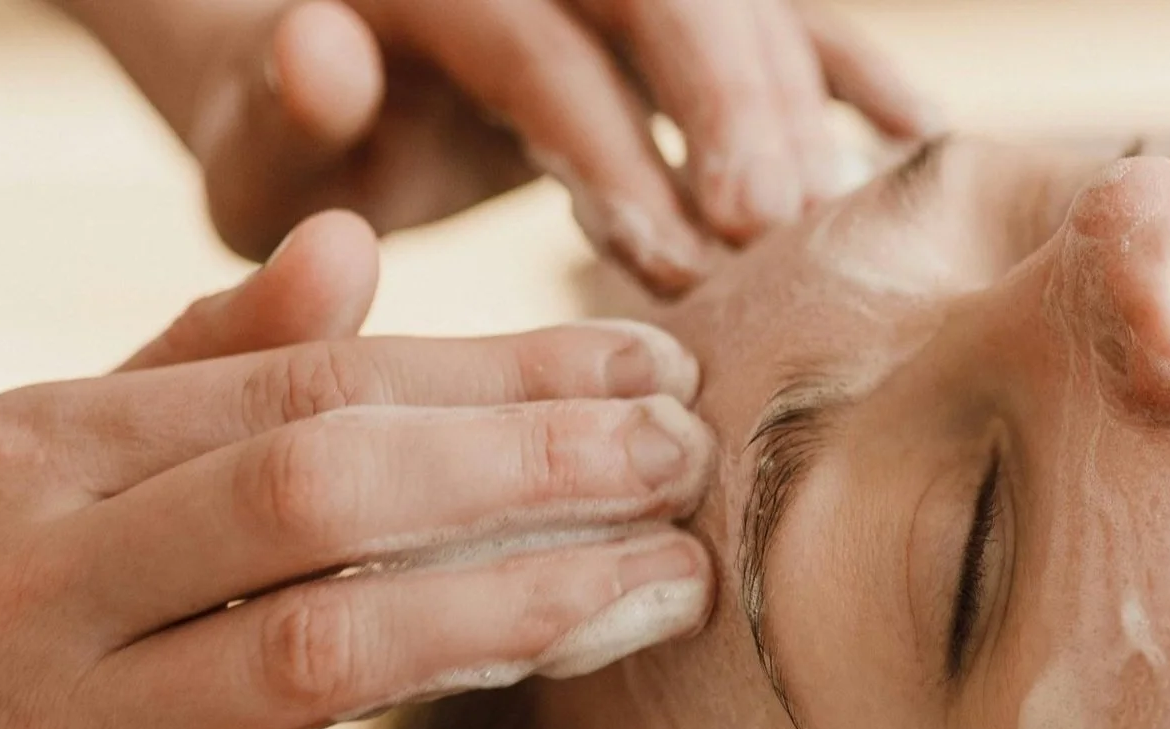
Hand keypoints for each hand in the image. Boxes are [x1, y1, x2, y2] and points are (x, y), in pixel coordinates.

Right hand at [0, 212, 716, 728]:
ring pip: (308, 651)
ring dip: (507, 614)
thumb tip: (348, 245)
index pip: (317, 385)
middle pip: (327, 492)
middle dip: (530, 469)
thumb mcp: (59, 468)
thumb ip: (202, 364)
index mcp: (53, 448)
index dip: (503, 376)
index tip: (653, 373)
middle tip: (687, 465)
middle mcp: (45, 572)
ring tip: (663, 591)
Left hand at [181, 0, 938, 292]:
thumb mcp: (252, 147)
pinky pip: (786, 19)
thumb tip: (326, 41)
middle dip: (733, 109)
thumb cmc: (294, 150)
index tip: (678, 262)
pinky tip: (917, 137)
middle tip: (781, 230)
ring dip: (796, 110)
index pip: (540, 47)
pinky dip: (853, 70)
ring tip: (835, 229)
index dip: (615, 151)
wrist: (319, 68)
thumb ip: (275, 109)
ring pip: (736, 7)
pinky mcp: (677, 9)